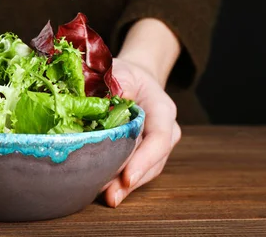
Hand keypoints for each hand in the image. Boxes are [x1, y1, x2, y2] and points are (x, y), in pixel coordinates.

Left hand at [101, 57, 180, 206]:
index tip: (127, 177)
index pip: (159, 138)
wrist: (134, 79)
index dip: (144, 160)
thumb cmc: (126, 74)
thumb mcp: (120, 70)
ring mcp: (155, 146)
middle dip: (131, 180)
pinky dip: (119, 181)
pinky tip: (102, 189)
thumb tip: (100, 99)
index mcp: (162, 109)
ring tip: (104, 196)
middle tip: (109, 196)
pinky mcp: (142, 154)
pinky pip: (134, 170)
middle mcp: (165, 131)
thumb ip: (115, 82)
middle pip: (152, 161)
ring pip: (144, 171)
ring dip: (124, 186)